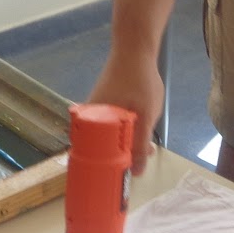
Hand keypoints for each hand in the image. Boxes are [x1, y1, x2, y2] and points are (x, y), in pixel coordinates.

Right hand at [85, 48, 163, 174]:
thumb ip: (140, 144)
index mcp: (91, 122)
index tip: (113, 183)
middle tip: (139, 162)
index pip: (88, 156)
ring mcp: (95, 110)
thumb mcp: (145, 116)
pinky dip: (122, 133)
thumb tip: (135, 173)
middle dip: (118, 158)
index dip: (100, 171)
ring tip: (145, 148)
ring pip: (107, 136)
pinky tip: (138, 133)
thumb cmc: (139, 82)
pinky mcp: (103, 103)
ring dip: (124, 144)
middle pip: (99, 147)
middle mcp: (88, 117)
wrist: (134, 50)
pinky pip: (110, 125)